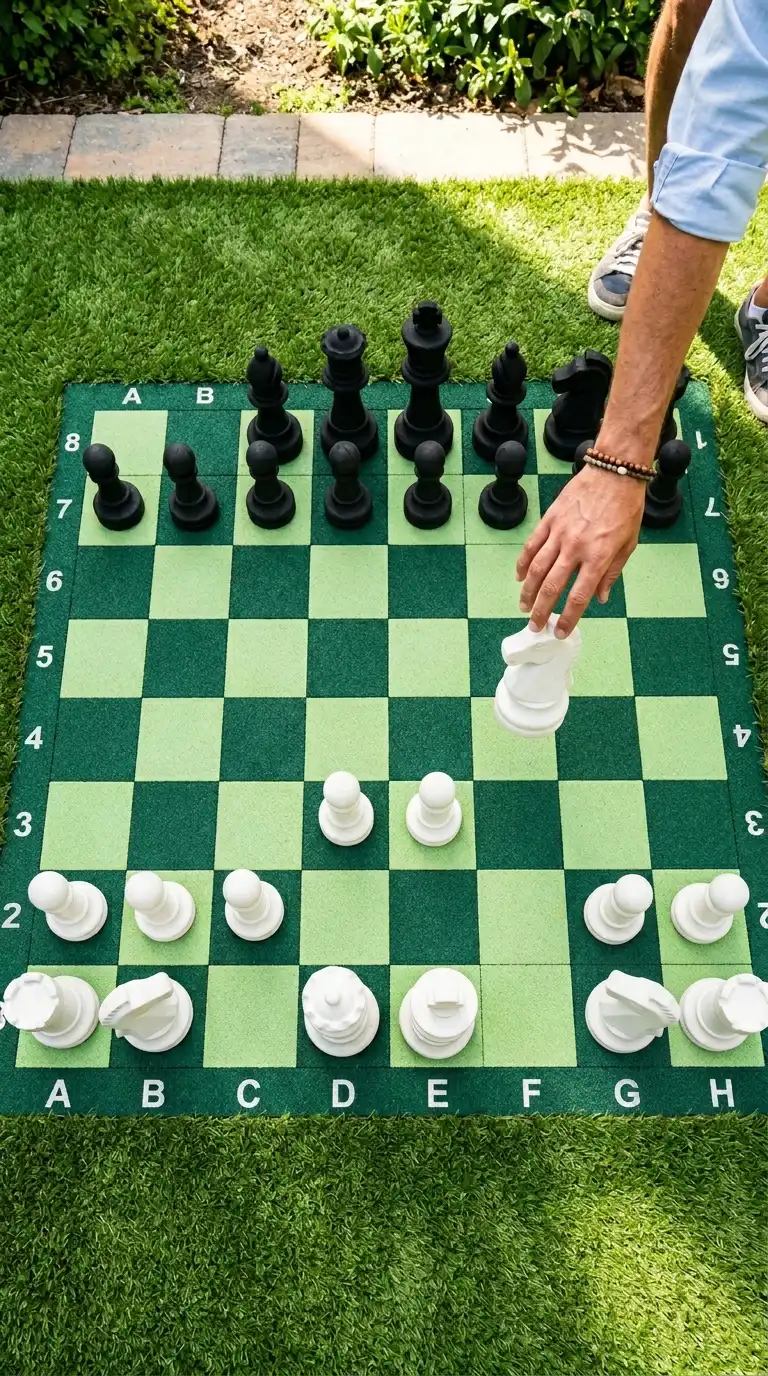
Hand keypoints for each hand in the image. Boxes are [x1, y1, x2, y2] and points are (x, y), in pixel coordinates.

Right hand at [516, 466, 645, 636]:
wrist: (614, 473)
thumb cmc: (626, 508)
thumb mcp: (628, 544)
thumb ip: (612, 573)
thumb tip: (599, 598)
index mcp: (598, 557)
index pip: (579, 596)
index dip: (568, 618)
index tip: (561, 632)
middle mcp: (576, 547)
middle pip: (552, 587)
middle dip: (542, 611)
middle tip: (536, 626)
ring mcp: (560, 533)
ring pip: (536, 568)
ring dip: (528, 591)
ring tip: (524, 606)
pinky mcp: (550, 519)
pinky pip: (532, 545)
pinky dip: (523, 563)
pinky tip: (520, 577)